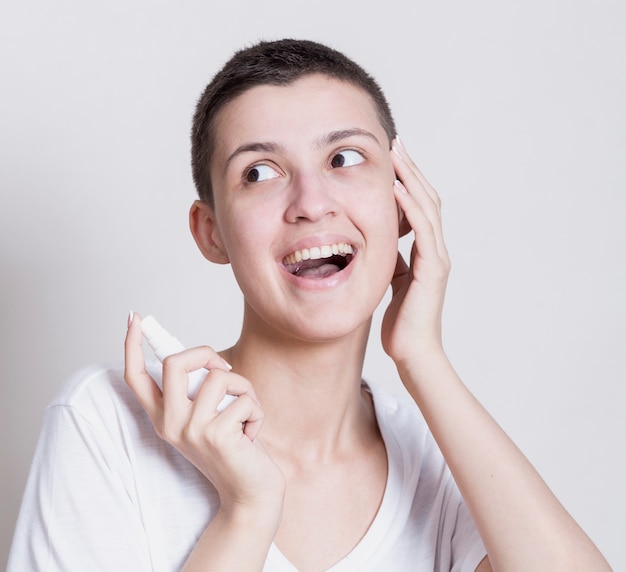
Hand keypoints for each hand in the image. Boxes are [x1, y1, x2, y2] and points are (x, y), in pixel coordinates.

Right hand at [124, 313, 284, 518]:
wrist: (250, 492)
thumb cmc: (233, 447)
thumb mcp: (207, 416)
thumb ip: (198, 390)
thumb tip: (203, 357)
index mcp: (163, 417)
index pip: (137, 377)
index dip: (132, 345)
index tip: (134, 317)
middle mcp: (170, 423)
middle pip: (175, 362)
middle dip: (206, 353)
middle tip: (224, 369)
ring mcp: (191, 430)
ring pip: (220, 377)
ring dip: (244, 389)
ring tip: (245, 414)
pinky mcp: (217, 435)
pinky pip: (245, 399)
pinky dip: (257, 411)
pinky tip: (252, 435)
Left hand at [381, 138, 450, 367]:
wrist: (413, 354)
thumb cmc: (401, 323)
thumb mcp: (391, 282)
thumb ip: (390, 259)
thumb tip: (376, 241)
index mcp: (425, 252)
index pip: (418, 207)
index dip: (406, 180)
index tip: (391, 158)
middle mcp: (434, 250)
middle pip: (426, 198)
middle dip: (410, 169)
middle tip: (395, 142)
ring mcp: (436, 258)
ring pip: (427, 207)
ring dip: (411, 178)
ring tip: (396, 153)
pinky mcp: (431, 270)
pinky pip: (421, 230)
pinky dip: (409, 206)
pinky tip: (395, 187)